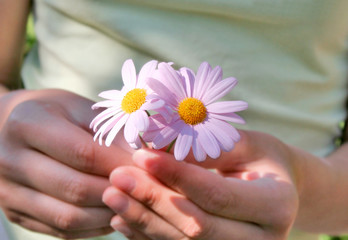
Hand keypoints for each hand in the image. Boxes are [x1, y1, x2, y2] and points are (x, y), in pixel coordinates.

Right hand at [0, 89, 132, 238]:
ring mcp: (8, 192)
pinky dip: (93, 227)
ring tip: (134, 202)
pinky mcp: (15, 213)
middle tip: (146, 188)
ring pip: (68, 216)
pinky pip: (61, 230)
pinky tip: (112, 214)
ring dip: (108, 213)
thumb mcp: (78, 109)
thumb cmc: (52, 113)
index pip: (83, 153)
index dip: (120, 164)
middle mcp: (10, 161)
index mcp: (27, 124)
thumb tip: (146, 157)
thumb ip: (110, 131)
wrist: (8, 127)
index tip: (148, 168)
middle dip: (118, 191)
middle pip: (75, 188)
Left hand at [103, 130, 301, 239]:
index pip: (216, 195)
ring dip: (143, 221)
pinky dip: (148, 236)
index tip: (142, 155)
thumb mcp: (245, 144)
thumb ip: (209, 149)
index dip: (176, 176)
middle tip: (118, 177)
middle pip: (198, 226)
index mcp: (276, 205)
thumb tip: (160, 149)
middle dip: (153, 201)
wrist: (278, 189)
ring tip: (113, 195)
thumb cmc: (261, 159)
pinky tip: (123, 217)